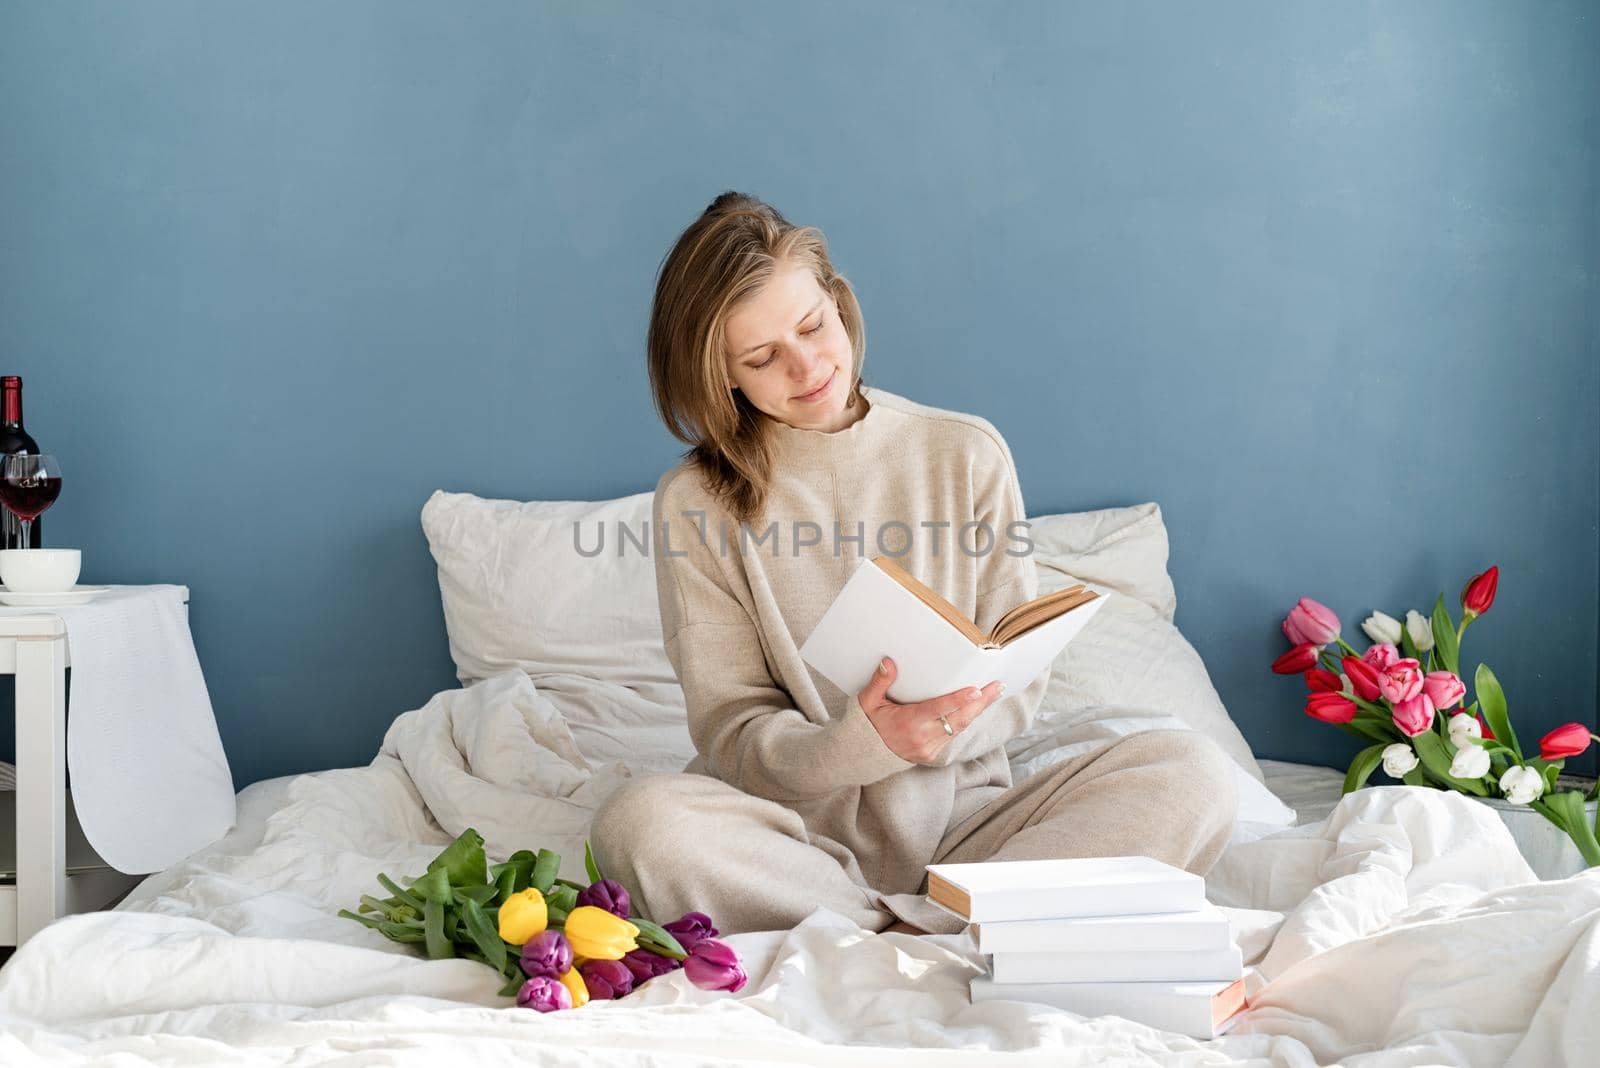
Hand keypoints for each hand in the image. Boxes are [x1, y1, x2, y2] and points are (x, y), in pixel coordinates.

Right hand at [855, 657, 1003, 764]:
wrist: (866, 755)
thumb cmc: (868, 724)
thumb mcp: (867, 702)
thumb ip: (879, 682)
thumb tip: (888, 663)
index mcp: (908, 722)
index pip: (937, 710)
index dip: (958, 700)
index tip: (976, 691)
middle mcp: (922, 737)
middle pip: (958, 719)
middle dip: (980, 702)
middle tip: (997, 685)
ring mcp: (930, 747)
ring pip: (960, 727)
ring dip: (978, 710)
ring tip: (994, 692)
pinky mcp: (933, 753)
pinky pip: (954, 734)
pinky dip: (966, 719)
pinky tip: (977, 706)